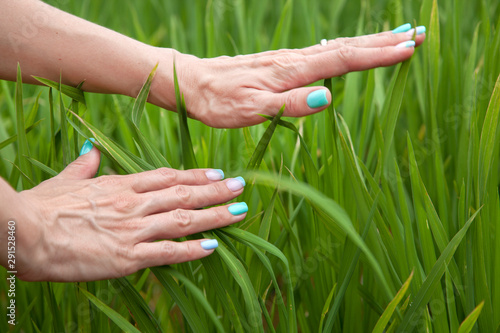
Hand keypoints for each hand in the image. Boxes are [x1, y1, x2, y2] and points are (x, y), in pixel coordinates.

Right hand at [11, 143, 247, 281]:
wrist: (25, 232)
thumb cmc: (43, 207)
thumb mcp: (66, 180)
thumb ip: (85, 165)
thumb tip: (92, 151)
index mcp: (121, 185)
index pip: (168, 177)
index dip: (196, 176)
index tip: (217, 174)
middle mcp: (134, 204)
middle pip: (184, 194)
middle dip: (216, 191)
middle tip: (241, 187)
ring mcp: (133, 229)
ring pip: (183, 219)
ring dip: (215, 215)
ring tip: (239, 211)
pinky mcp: (128, 256)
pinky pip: (168, 252)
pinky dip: (192, 249)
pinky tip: (213, 246)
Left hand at [162, 27, 424, 127]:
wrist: (193, 83)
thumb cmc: (219, 102)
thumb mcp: (251, 110)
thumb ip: (288, 105)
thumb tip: (326, 98)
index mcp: (291, 72)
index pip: (342, 60)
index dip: (376, 55)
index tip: (407, 48)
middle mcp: (293, 61)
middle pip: (345, 48)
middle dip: (382, 42)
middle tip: (415, 35)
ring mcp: (288, 60)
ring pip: (335, 48)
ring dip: (368, 43)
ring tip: (395, 38)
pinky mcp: (281, 64)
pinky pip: (320, 53)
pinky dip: (344, 49)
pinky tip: (350, 49)